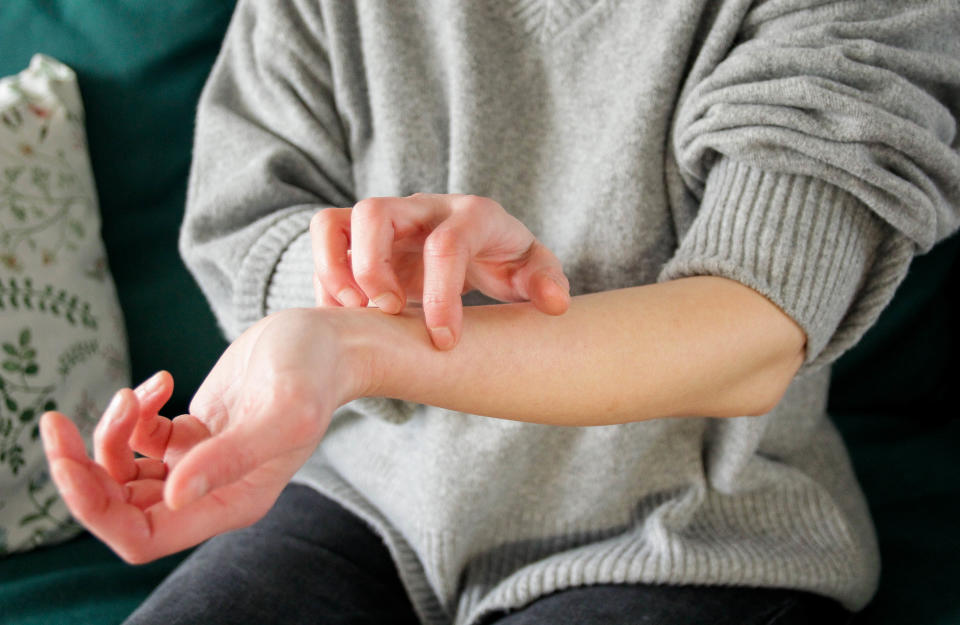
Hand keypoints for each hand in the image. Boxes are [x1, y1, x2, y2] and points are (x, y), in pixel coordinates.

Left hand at [41, 309, 354, 562]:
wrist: (327, 341)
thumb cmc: (314, 375)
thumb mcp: (284, 412)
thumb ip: (234, 455)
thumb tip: (174, 496)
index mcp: (232, 503)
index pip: (143, 537)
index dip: (96, 512)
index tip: (70, 465)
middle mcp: (211, 492)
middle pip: (121, 510)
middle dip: (83, 472)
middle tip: (57, 425)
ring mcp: (199, 463)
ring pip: (124, 474)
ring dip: (111, 433)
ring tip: (137, 394)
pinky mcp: (193, 432)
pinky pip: (140, 439)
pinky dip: (135, 410)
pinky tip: (161, 381)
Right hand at [310, 193, 570, 348]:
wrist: (476, 242)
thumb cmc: (505, 259)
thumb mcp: (533, 269)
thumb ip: (545, 282)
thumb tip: (554, 303)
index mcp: (470, 215)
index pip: (447, 245)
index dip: (442, 297)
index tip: (445, 341)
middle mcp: (421, 208)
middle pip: (376, 214)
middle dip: (373, 270)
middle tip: (389, 314)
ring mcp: (385, 219)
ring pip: (336, 222)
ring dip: (335, 270)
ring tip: (354, 312)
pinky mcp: (359, 236)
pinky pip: (324, 243)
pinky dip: (325, 280)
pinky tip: (346, 317)